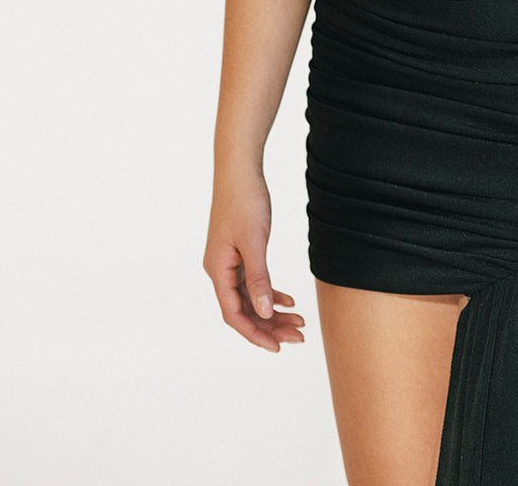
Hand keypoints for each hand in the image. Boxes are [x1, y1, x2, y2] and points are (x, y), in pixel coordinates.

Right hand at [203, 169, 305, 352]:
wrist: (240, 170)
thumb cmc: (244, 201)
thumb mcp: (254, 241)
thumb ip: (259, 278)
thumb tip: (265, 314)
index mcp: (217, 270)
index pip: (234, 315)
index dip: (255, 334)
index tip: (278, 347)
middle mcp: (220, 270)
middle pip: (244, 310)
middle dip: (270, 326)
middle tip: (299, 336)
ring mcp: (229, 262)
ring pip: (251, 298)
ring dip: (273, 312)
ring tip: (300, 322)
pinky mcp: (239, 252)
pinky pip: (254, 282)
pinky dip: (271, 292)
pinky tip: (290, 300)